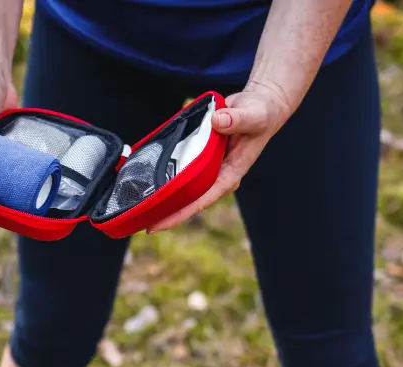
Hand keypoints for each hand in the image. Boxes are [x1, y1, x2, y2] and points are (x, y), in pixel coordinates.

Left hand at [146, 81, 292, 232]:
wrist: (260, 107)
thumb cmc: (260, 114)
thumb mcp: (253, 115)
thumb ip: (237, 119)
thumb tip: (218, 122)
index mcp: (231, 173)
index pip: (204, 199)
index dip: (181, 213)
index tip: (160, 224)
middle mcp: (219, 175)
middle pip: (191, 201)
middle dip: (169, 214)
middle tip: (143, 224)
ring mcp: (210, 168)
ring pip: (185, 189)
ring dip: (166, 199)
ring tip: (142, 210)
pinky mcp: (203, 158)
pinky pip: (184, 172)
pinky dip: (168, 178)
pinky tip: (150, 184)